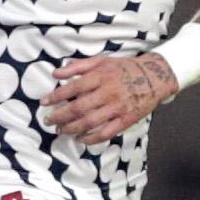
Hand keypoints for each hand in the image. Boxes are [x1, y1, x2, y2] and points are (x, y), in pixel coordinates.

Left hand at [43, 53, 177, 145]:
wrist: (155, 77)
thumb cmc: (125, 68)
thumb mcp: (102, 61)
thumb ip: (78, 66)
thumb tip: (56, 73)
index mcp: (101, 76)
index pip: (73, 88)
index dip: (56, 96)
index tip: (44, 102)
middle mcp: (108, 92)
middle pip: (78, 108)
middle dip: (59, 116)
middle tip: (48, 121)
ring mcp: (117, 108)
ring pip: (89, 122)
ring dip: (71, 128)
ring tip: (61, 130)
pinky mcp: (126, 120)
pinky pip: (105, 133)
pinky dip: (91, 138)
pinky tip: (80, 138)